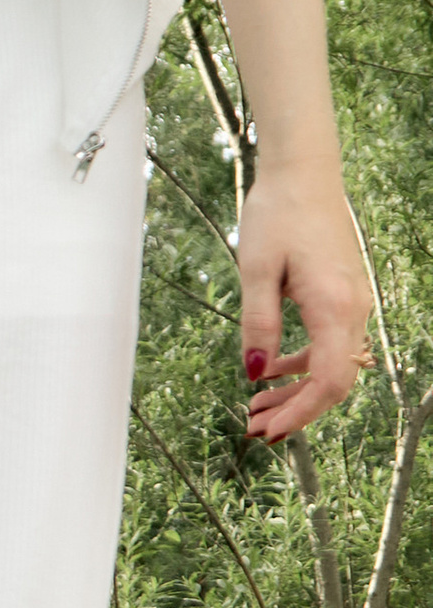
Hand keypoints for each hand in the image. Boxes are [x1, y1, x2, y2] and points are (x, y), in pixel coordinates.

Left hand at [237, 166, 372, 442]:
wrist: (304, 173)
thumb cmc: (280, 213)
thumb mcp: (256, 270)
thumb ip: (258, 324)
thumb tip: (255, 373)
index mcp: (335, 308)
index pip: (328, 382)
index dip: (299, 414)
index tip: (267, 433)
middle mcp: (353, 310)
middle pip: (333, 382)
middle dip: (296, 410)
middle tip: (256, 430)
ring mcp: (352, 303)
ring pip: (332, 365)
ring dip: (296, 390)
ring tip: (256, 407)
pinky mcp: (342, 296)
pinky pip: (329, 344)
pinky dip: (302, 364)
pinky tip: (272, 370)